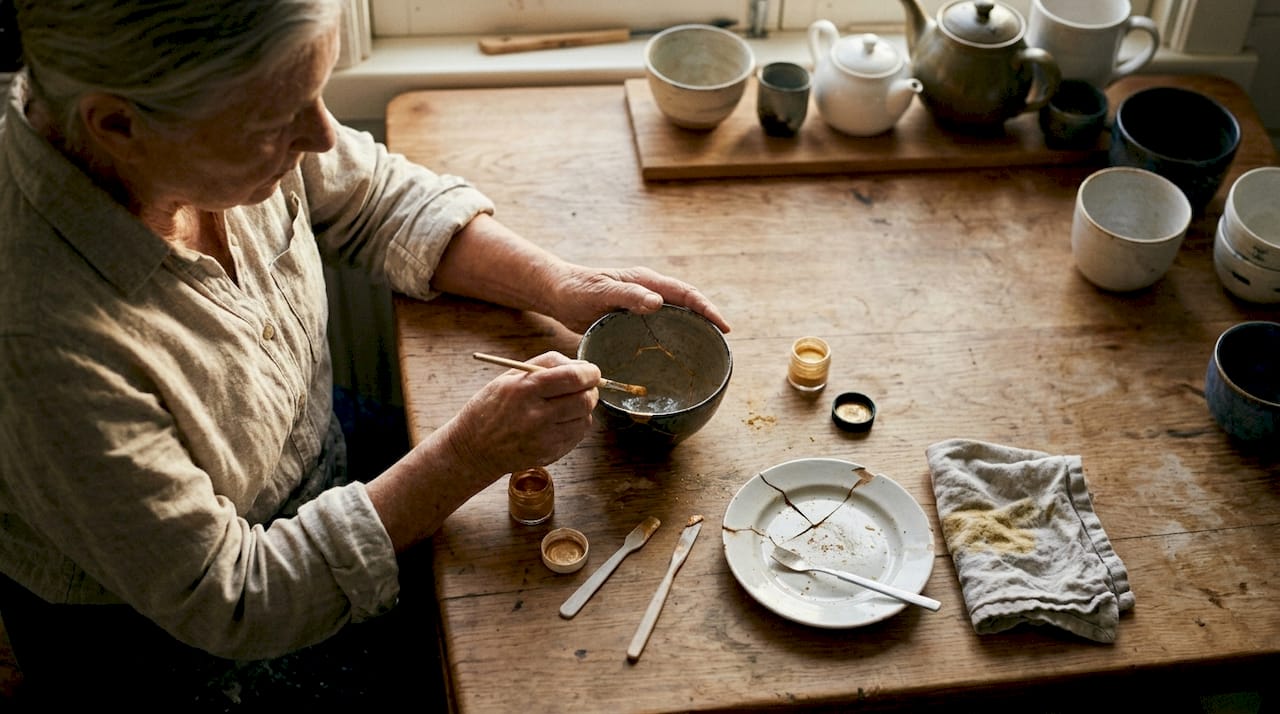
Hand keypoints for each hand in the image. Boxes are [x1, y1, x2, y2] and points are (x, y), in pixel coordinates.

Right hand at [441, 351, 599, 476]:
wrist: (474, 448)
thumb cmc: (492, 407)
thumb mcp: (510, 377)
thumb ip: (546, 365)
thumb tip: (580, 365)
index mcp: (525, 390)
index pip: (572, 378)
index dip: (589, 372)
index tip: (591, 371)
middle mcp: (536, 415)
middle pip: (585, 399)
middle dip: (591, 390)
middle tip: (584, 387)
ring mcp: (544, 438)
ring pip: (585, 418)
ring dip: (583, 408)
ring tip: (565, 404)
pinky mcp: (549, 454)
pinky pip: (577, 435)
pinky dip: (575, 424)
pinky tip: (558, 421)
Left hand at [549, 265, 730, 333]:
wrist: (557, 293)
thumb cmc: (576, 290)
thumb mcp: (600, 292)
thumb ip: (628, 296)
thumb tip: (658, 303)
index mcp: (645, 281)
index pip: (685, 293)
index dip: (706, 308)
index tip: (723, 326)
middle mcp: (648, 291)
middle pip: (686, 304)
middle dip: (706, 318)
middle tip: (722, 340)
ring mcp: (641, 305)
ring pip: (675, 316)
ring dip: (691, 329)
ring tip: (706, 349)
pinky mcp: (633, 318)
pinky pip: (659, 327)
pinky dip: (672, 338)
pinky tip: (675, 356)